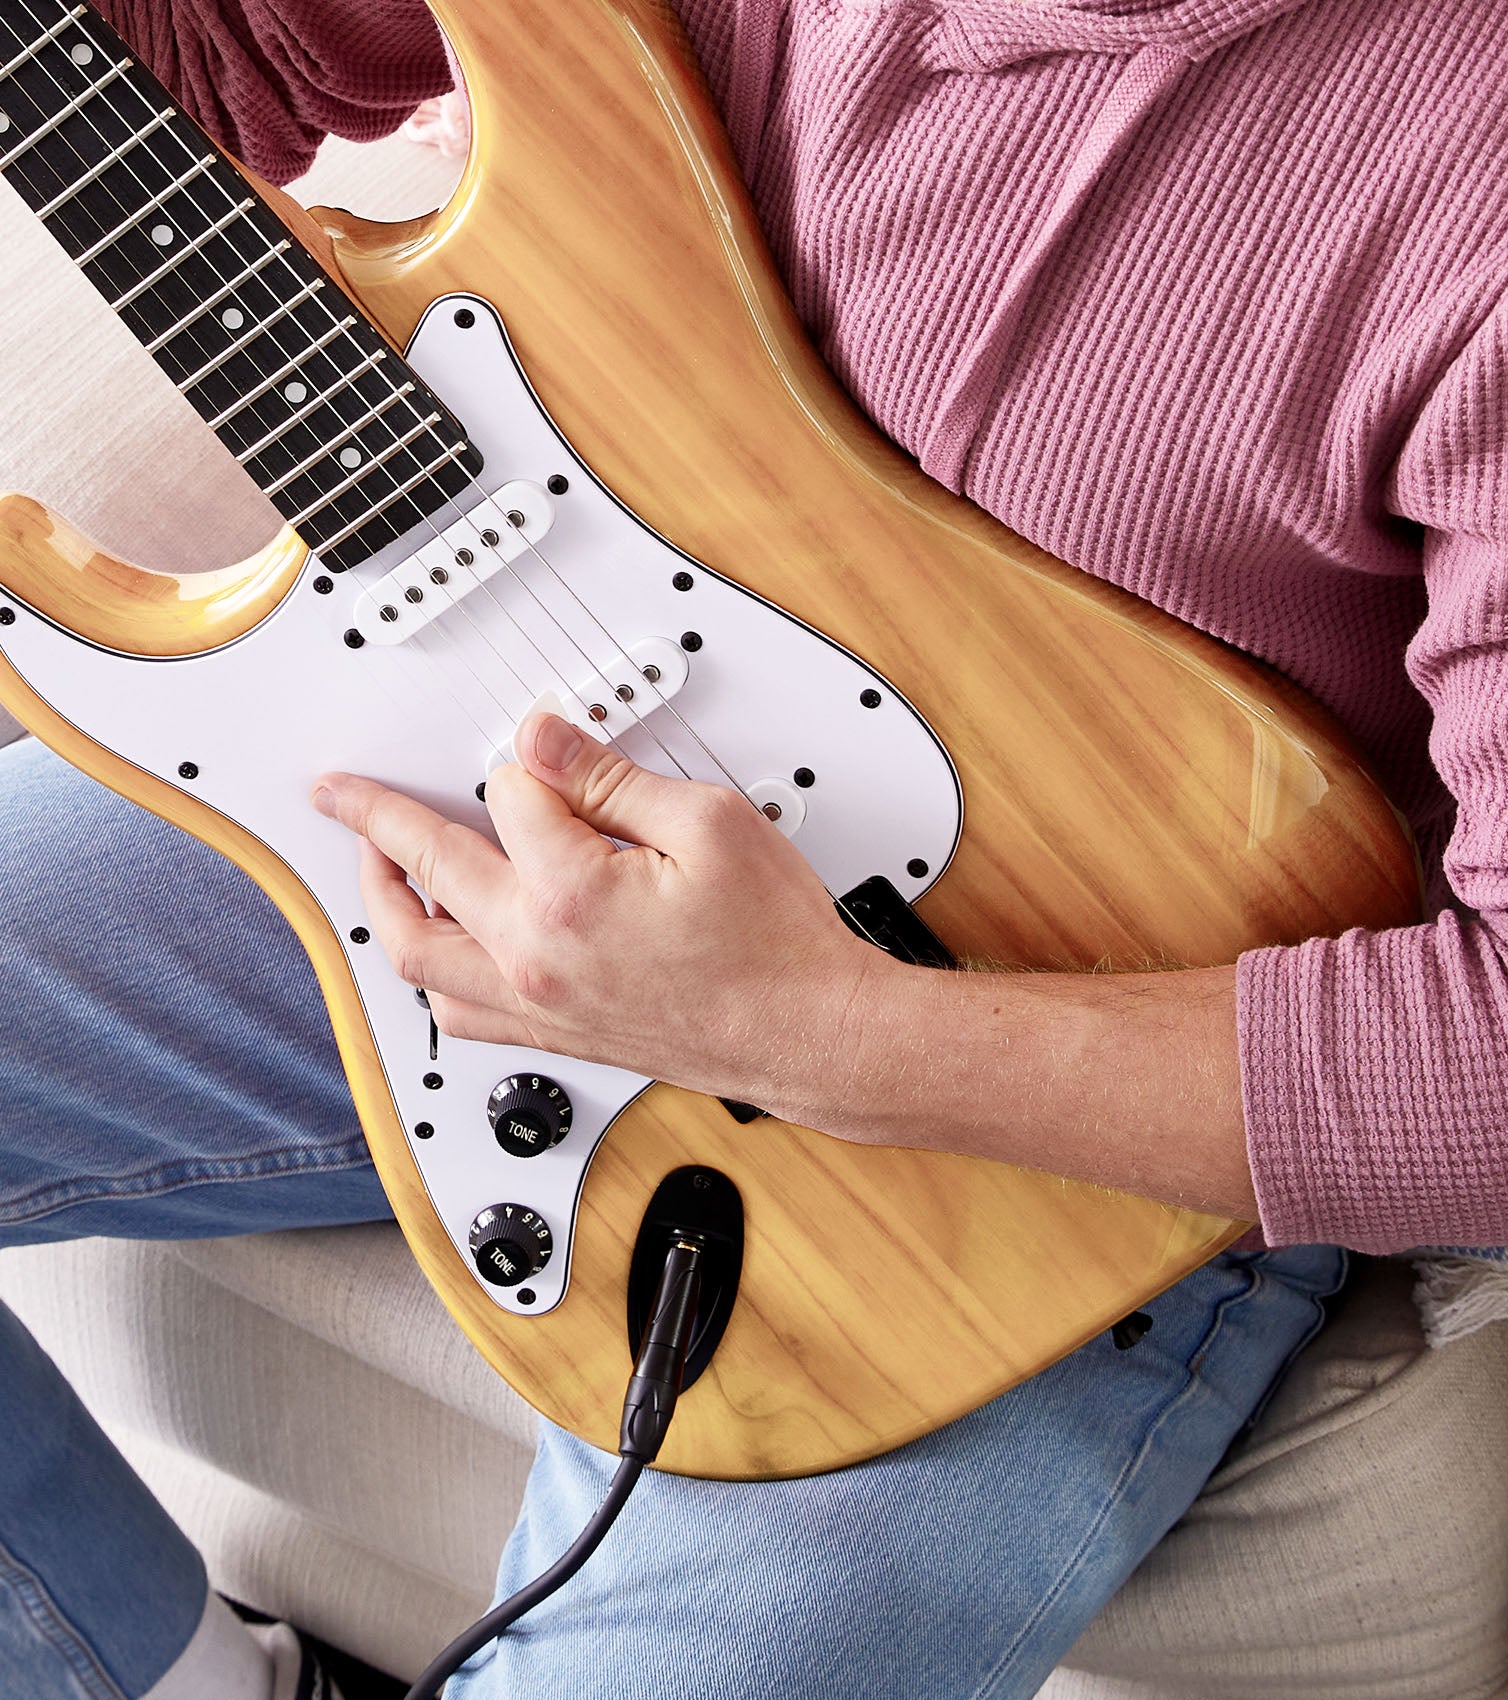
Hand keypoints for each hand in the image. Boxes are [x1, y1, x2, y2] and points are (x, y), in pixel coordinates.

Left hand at [311, 713, 884, 1119]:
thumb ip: (610, 778)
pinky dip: (428, 976)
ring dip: (383, 903)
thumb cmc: (775, 943)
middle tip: (341, 794)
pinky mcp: (554, 1036)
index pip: (512, 795)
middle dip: (376, 819)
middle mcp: (536, 956)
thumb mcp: (708, 825)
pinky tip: (436, 949)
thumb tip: (542, 739)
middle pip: (426, 870)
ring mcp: (538, 1005)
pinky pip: (456, 1014)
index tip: (552, 752)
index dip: (537, 762)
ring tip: (374, 864)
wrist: (808, 1032)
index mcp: (571, 893)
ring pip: (417, 955)